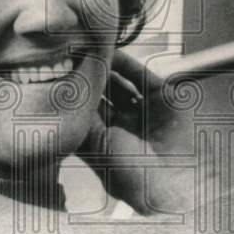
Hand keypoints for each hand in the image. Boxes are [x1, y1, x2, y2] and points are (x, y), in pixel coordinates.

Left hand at [80, 52, 198, 213]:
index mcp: (106, 142)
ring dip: (104, 68)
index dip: (73, 96)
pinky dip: (125, 63)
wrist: (175, 181)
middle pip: (100, 94)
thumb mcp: (98, 148)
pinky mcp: (161, 97)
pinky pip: (139, 75)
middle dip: (87, 78)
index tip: (58, 78)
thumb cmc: (133, 176)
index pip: (84, 112)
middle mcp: (124, 125)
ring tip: (88, 53)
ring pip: (119, 82)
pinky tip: (110, 53)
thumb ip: (83, 120)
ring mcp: (143, 111)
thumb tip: (66, 96)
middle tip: (71, 59)